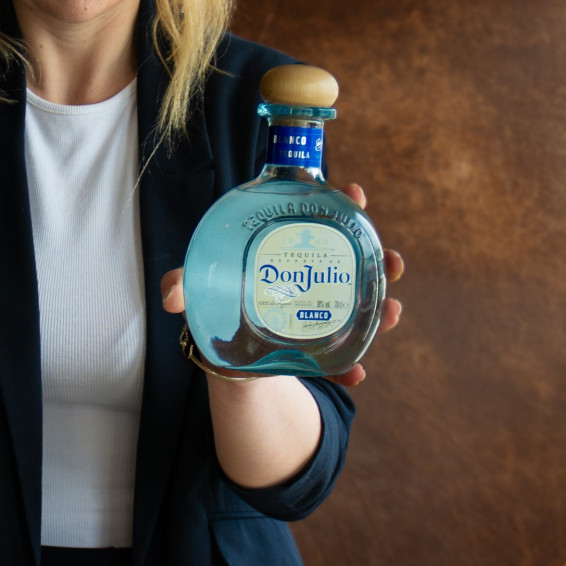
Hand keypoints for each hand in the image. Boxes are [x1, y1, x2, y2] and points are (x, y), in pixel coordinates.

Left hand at [161, 180, 402, 389]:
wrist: (222, 355)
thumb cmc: (214, 304)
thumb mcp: (198, 290)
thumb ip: (184, 284)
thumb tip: (172, 296)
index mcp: (286, 249)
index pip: (319, 216)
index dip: (340, 201)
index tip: (355, 192)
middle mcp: (312, 275)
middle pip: (354, 257)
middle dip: (379, 254)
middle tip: (391, 259)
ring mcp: (321, 309)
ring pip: (362, 302)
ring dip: (382, 306)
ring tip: (393, 311)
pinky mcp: (319, 346)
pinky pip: (342, 355)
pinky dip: (350, 365)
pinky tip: (356, 373)